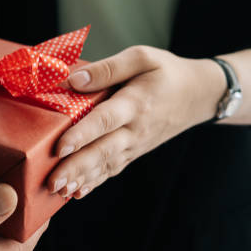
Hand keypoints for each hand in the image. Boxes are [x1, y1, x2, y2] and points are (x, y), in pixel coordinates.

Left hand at [46, 45, 225, 198]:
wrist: (199, 95)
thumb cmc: (166, 72)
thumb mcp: (142, 57)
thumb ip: (108, 68)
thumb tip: (73, 79)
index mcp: (135, 103)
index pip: (105, 120)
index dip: (82, 134)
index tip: (61, 147)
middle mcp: (135, 129)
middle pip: (102, 150)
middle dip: (76, 167)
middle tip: (51, 181)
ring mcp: (135, 145)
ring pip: (105, 164)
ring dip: (81, 179)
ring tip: (57, 190)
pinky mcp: (134, 152)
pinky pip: (112, 169)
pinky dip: (94, 182)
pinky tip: (76, 193)